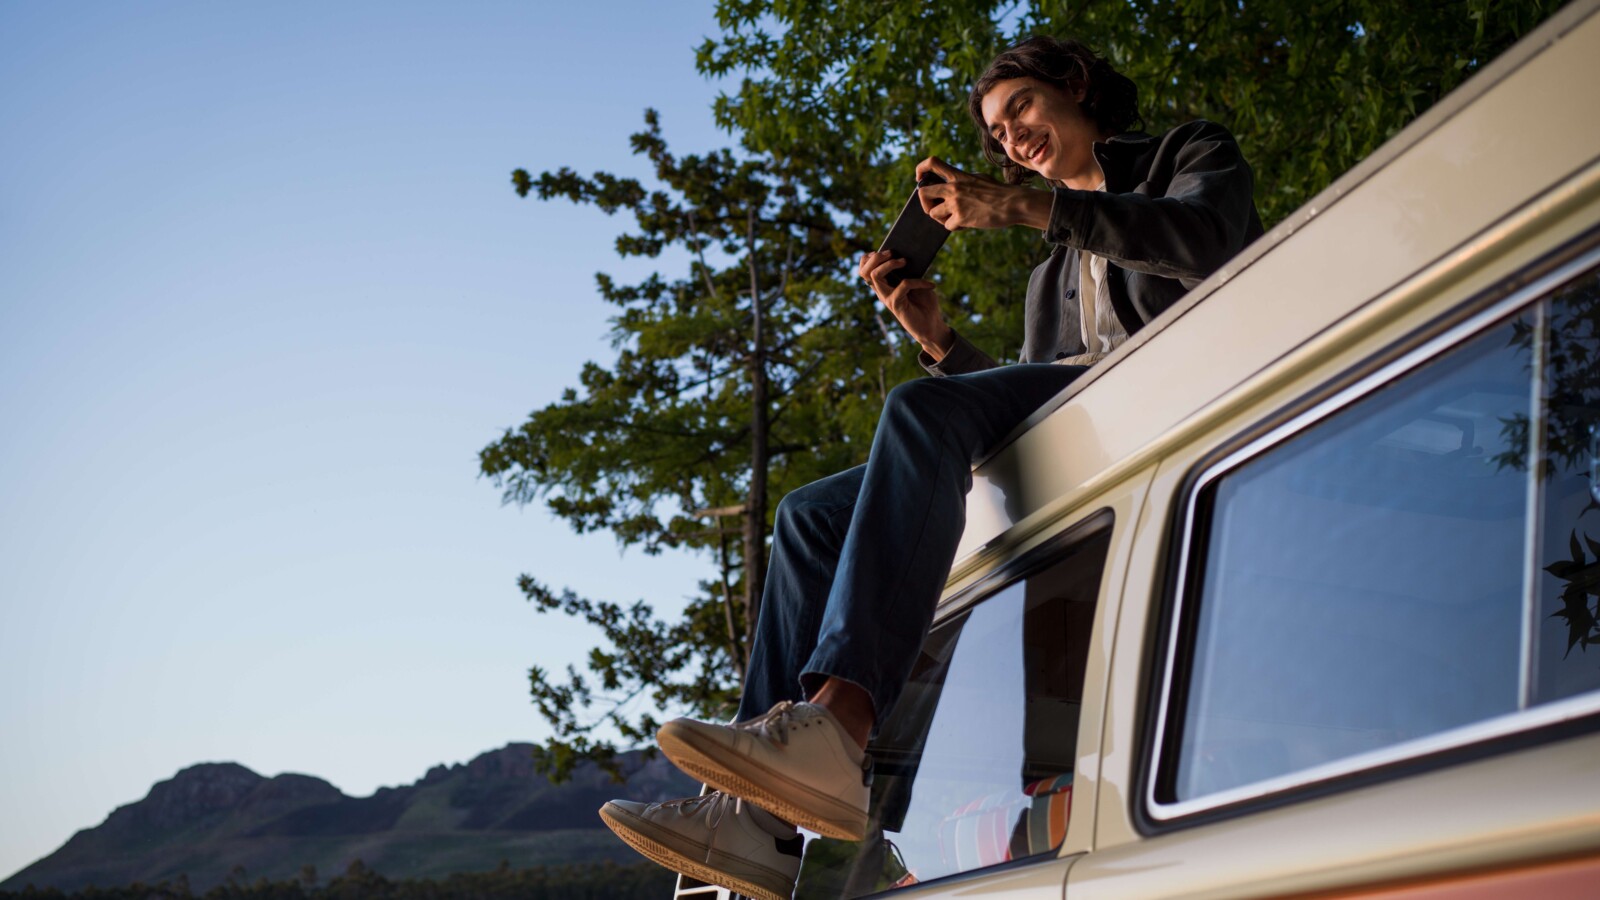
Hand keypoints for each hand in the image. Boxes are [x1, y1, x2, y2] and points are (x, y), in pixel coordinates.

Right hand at [859, 250, 952, 358]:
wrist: (932, 326)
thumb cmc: (925, 303)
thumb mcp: (917, 281)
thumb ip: (909, 271)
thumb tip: (908, 254)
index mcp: (884, 284)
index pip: (864, 269)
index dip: (868, 258)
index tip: (885, 251)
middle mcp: (882, 291)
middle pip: (865, 271)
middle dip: (877, 258)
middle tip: (893, 253)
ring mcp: (887, 298)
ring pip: (875, 276)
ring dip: (890, 265)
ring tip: (905, 261)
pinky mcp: (896, 304)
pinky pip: (903, 285)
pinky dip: (918, 281)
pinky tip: (930, 285)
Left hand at [914, 157, 1051, 230]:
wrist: (1013, 203)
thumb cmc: (999, 192)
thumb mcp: (979, 178)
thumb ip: (962, 180)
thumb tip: (949, 186)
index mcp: (958, 175)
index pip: (932, 163)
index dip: (921, 169)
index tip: (920, 178)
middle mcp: (954, 187)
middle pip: (923, 192)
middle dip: (924, 203)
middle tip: (934, 209)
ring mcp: (956, 203)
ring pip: (933, 213)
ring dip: (942, 219)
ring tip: (956, 218)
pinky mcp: (961, 218)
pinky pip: (948, 226)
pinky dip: (956, 227)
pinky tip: (967, 224)